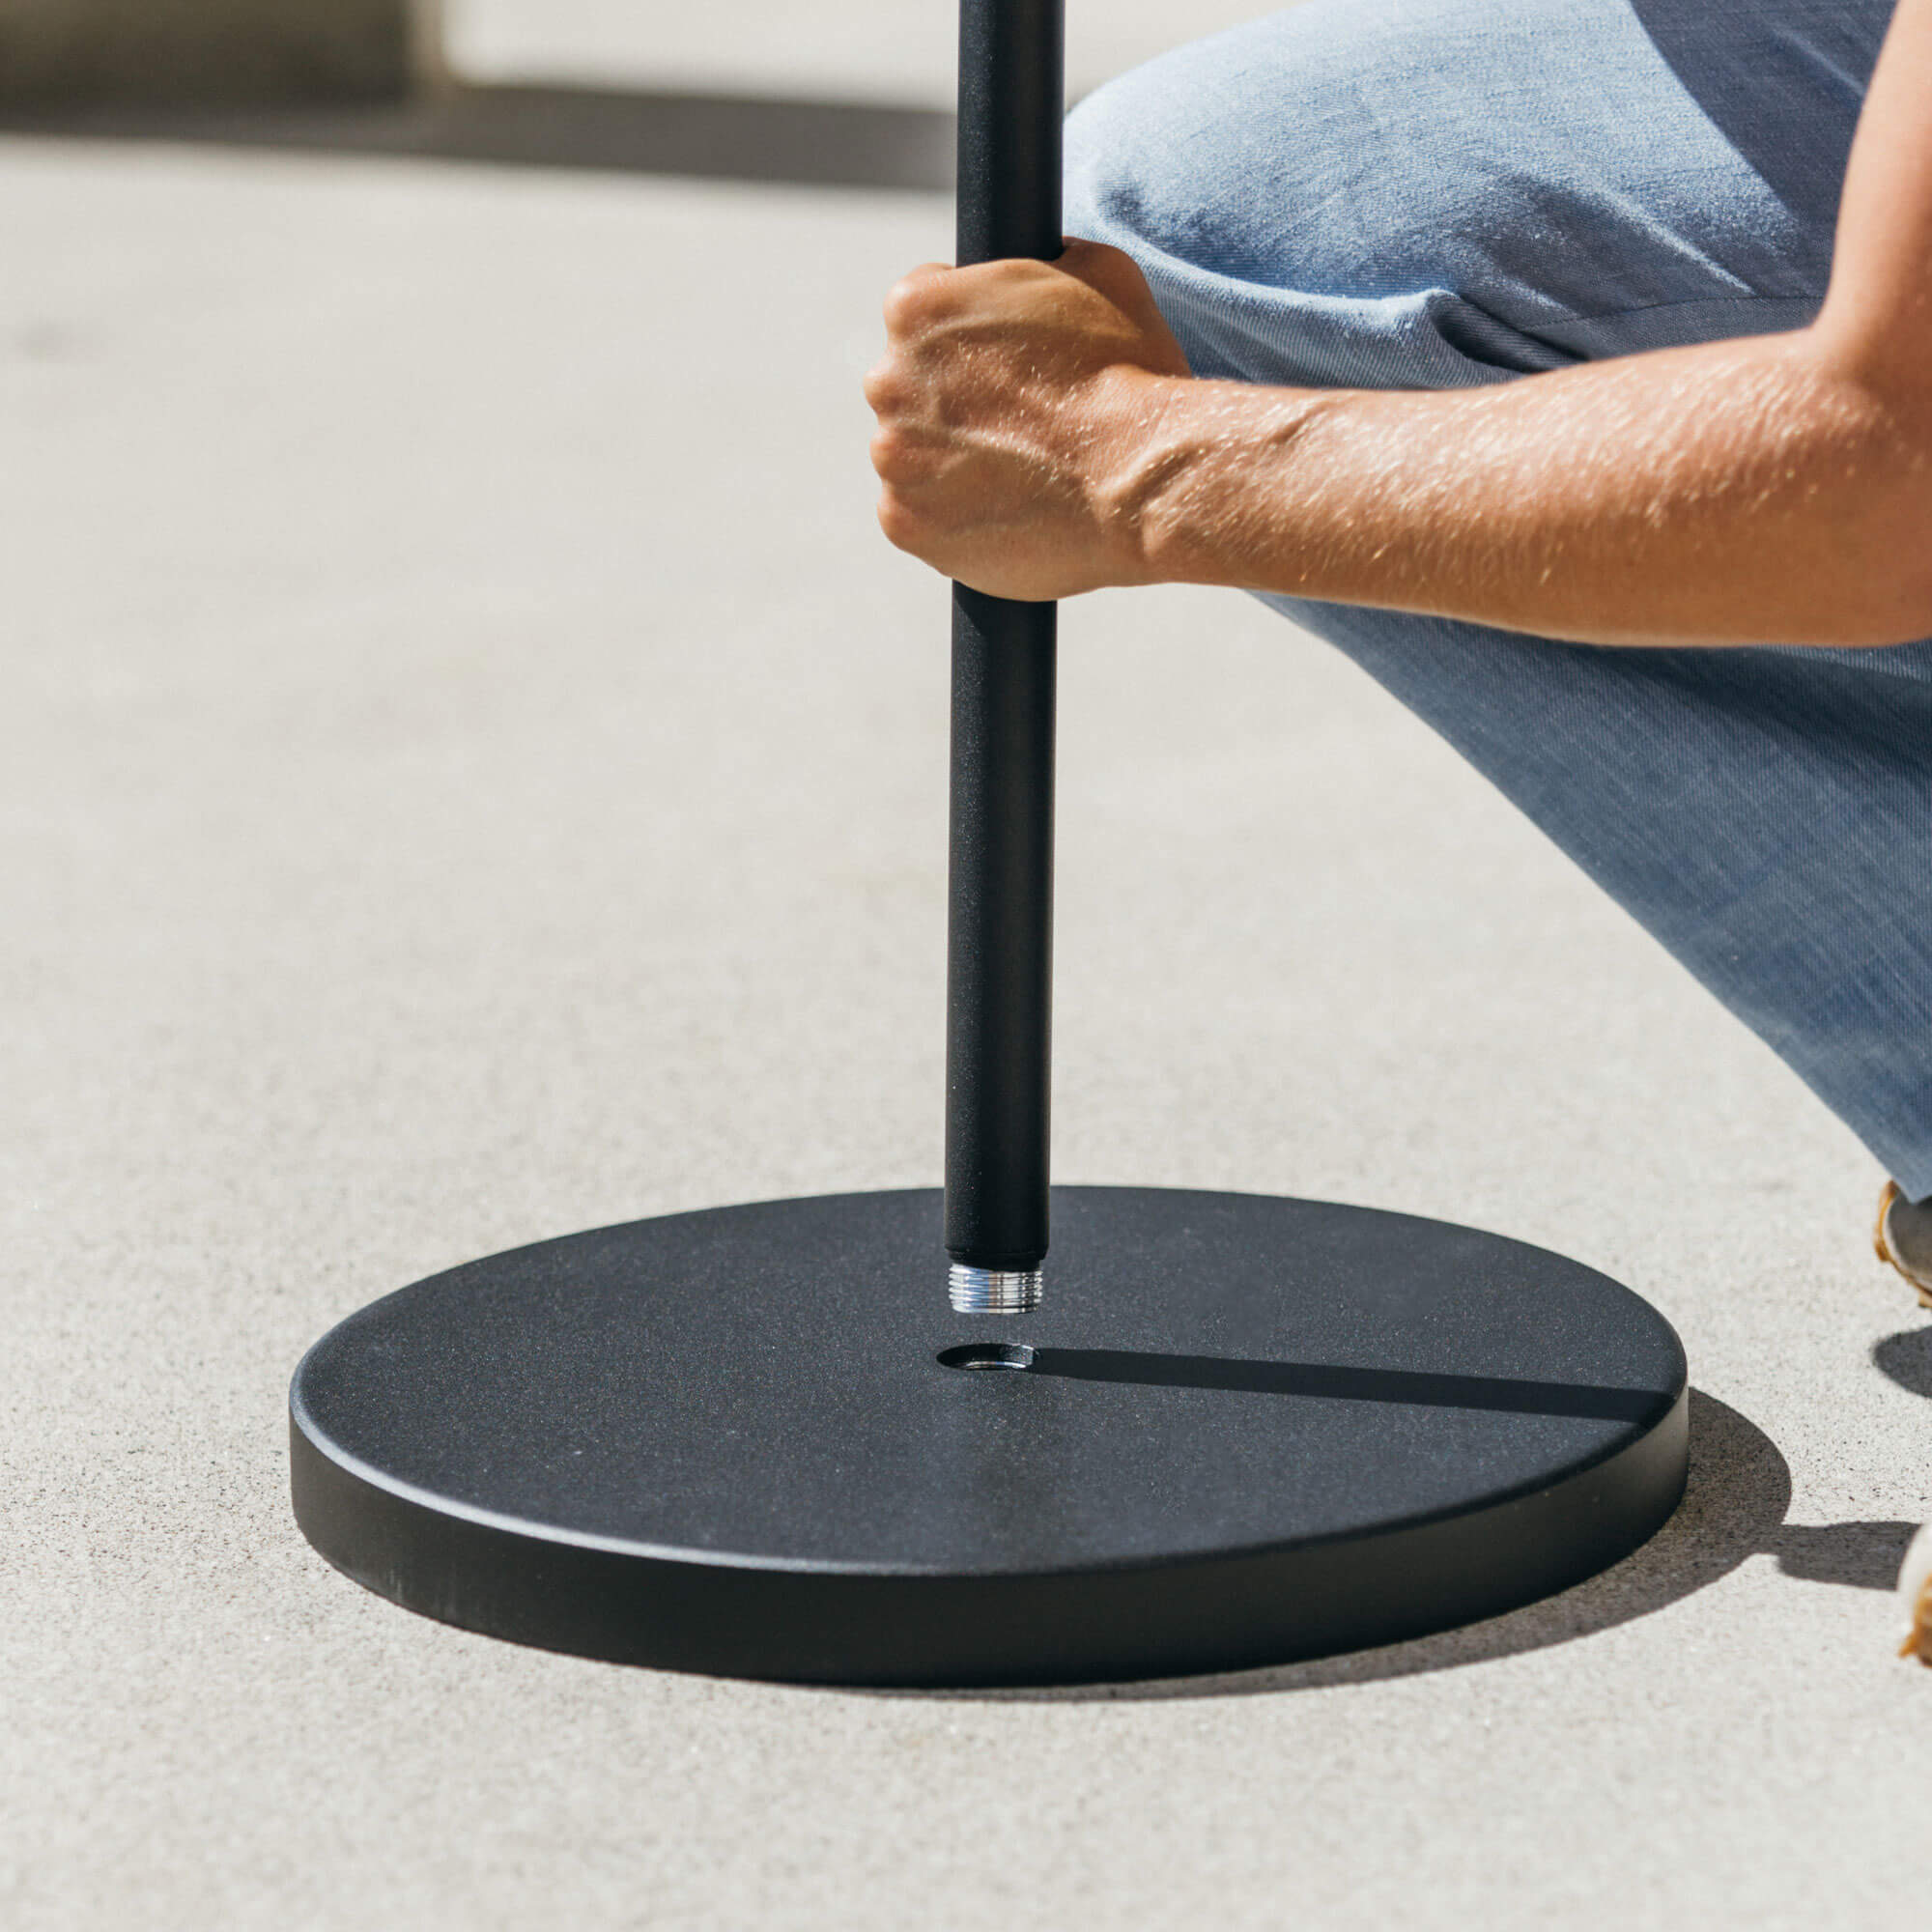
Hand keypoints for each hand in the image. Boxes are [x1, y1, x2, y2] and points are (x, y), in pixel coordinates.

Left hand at [862, 238, 1191, 600]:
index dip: (969, 337)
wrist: (1140, 481)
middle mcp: (888, 381)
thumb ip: (1051, 260)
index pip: (923, 312)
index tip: (1003, 365)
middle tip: (1017, 424)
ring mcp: (893, 458)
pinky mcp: (905, 525)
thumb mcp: (1102, 274)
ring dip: (949, 462)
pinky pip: (916, 517)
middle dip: (954, 401)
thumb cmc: (1130, 375)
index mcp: (917, 308)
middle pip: (911, 388)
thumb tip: (1051, 259)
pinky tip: (1002, 512)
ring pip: (912, 456)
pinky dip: (949, 519)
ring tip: (1018, 474)